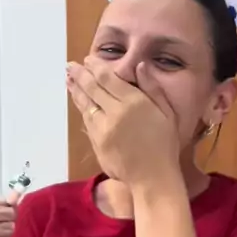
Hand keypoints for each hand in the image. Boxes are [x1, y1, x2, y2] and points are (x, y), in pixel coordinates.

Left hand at [67, 56, 180, 187]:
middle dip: (80, 75)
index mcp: (134, 102)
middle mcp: (115, 112)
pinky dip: (81, 108)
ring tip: (68, 79)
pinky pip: (87, 120)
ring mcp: (103, 128)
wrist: (153, 177)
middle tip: (70, 65)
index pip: (108, 78)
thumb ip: (153, 88)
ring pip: (86, 104)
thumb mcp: (167, 113)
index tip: (88, 59)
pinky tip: (79, 101)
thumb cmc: (165, 145)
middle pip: (92, 88)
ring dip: (76, 90)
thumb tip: (140, 65)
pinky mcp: (96, 142)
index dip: (95, 67)